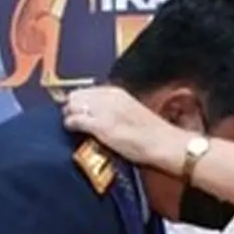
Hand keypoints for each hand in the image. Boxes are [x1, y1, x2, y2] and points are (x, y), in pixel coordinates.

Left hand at [62, 86, 185, 170]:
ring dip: (70, 115)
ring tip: (73, 126)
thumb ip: (114, 109)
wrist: (163, 143)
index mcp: (117, 92)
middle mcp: (108, 97)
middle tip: (73, 119)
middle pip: (76, 95)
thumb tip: (98, 113)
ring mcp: (104, 110)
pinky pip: (74, 120)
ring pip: (72, 106)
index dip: (80, 101)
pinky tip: (73, 131)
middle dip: (72, 107)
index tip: (78, 111)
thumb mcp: (131, 112)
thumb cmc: (152, 133)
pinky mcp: (100, 125)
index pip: (87, 90)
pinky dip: (70, 125)